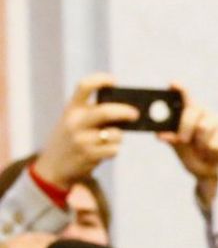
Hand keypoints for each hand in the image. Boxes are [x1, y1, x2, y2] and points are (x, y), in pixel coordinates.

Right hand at [34, 73, 139, 188]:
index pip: (84, 86)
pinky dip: (115, 149)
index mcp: (72, 109)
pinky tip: (105, 151)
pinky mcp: (88, 156)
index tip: (113, 81)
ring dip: (119, 136)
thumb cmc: (72, 139)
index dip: (100, 80)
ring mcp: (81, 140)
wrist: (53, 166)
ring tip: (111, 138)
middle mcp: (75, 122)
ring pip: (114, 133)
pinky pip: (114, 149)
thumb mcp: (74, 121)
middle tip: (135, 114)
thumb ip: (93, 114)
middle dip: (124, 111)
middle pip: (105, 112)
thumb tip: (126, 111)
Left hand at [157, 84, 217, 203]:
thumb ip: (172, 139)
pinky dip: (210, 150)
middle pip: (192, 111)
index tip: (172, 83)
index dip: (180, 90)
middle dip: (184, 127)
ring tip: (202, 149)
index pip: (185, 98)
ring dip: (199, 143)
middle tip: (183, 140)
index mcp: (191, 115)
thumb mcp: (179, 148)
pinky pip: (214, 141)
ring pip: (203, 127)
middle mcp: (205, 115)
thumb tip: (160, 135)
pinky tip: (214, 152)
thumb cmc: (194, 157)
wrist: (212, 174)